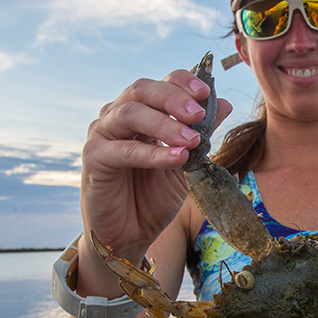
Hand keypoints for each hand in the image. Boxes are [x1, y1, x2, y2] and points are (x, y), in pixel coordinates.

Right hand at [80, 69, 232, 262]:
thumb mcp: (185, 163)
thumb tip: (224, 104)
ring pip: (130, 114)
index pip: (160, 84)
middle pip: (142, 90)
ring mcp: (102, 135)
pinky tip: (177, 158)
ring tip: (192, 140)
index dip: (181, 82)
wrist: (130, 235)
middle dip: (173, 98)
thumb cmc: (154, 198)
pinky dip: (152, 152)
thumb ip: (200, 134)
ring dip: (165, 124)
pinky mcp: (93, 159)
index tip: (206, 92)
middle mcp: (117, 117)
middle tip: (198, 114)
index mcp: (141, 113)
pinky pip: (123, 150)